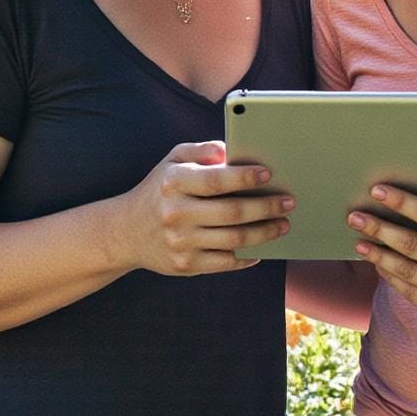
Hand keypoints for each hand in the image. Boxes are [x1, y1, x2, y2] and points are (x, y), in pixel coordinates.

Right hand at [116, 140, 293, 276]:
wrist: (127, 231)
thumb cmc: (160, 189)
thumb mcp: (172, 160)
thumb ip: (200, 150)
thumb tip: (229, 150)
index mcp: (174, 182)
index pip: (216, 180)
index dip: (245, 177)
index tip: (269, 174)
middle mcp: (176, 213)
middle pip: (231, 213)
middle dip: (266, 207)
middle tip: (289, 202)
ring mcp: (181, 242)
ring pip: (233, 240)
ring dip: (264, 233)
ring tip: (283, 224)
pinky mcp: (185, 265)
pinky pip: (225, 263)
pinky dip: (247, 256)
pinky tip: (262, 248)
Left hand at [349, 175, 416, 330]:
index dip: (403, 202)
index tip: (379, 190)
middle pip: (411, 245)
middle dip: (379, 228)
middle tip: (354, 216)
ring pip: (406, 272)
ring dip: (378, 255)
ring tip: (359, 241)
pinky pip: (412, 294)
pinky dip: (392, 278)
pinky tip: (380, 264)